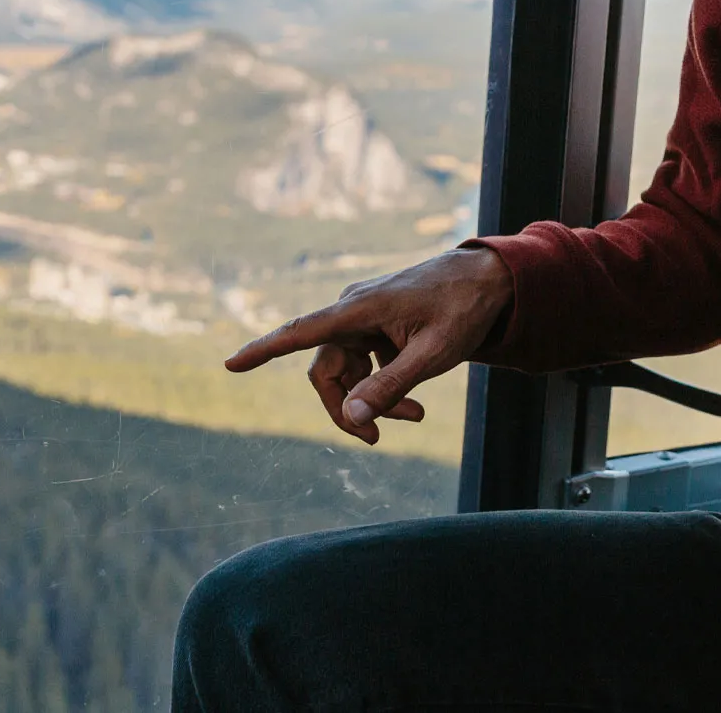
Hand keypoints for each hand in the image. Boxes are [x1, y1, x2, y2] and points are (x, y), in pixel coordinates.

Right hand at [225, 247, 513, 445]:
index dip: (263, 350)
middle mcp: (353, 310)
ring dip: (371, 400)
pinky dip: (383, 386)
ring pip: (346, 371)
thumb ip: (390, 387)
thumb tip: (352, 419)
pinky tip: (414, 400)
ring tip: (416, 416)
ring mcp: (364, 317)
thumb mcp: (433, 355)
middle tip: (376, 440)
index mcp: (359, 309)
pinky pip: (364, 364)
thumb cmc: (463, 310)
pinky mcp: (378, 324)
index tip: (230, 365)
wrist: (490, 281)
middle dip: (346, 407)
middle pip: (324, 369)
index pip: (299, 332)